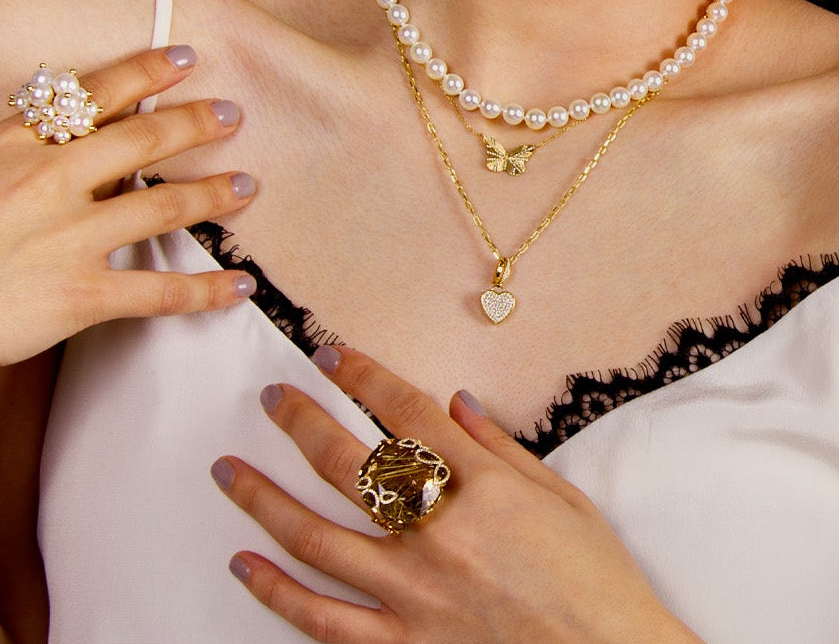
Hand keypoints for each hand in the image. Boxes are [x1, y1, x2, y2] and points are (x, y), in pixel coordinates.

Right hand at [0, 47, 256, 365]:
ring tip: (247, 185)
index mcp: (15, 146)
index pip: (92, 96)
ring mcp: (67, 238)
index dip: (144, 73)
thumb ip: (20, 146)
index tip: (184, 57)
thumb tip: (65, 131)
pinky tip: (241, 284)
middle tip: (232, 114)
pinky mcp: (79, 295)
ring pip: (162, 209)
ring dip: (212, 194)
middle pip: (141, 142)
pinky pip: (160, 292)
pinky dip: (207, 290)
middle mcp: (47, 182)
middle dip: (194, 124)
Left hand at [212, 347, 703, 643]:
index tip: (331, 355)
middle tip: (273, 398)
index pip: (407, 414)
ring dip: (266, 500)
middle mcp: (441, 534)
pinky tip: (244, 564)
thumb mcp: (561, 497)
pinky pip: (326, 621)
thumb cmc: (595, 578)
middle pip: (351, 464)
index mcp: (484, 488)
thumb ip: (502, 446)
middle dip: (303, 422)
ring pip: (318, 540)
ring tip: (228, 472)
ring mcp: (416, 595)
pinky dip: (278, 593)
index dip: (363, 376)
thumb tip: (455, 401)